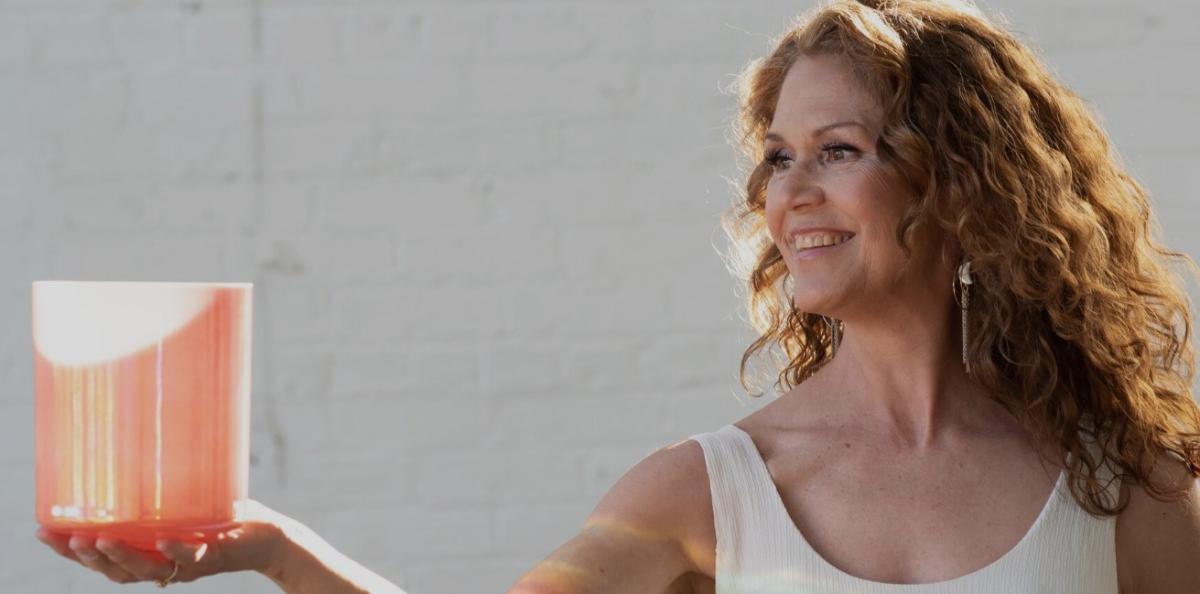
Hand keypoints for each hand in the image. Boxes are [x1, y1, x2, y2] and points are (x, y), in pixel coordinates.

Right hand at [35, 499, 289, 585]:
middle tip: (67, 538)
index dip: (70, 551)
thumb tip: (141, 428)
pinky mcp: (216, 556)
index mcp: (148, 553)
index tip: (43, 532)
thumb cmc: (224, 515)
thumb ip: (164, 477)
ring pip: (146, 570)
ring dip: (122, 557)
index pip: (102, 558)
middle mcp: (163, 564)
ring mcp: (188, 564)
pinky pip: (193, 557)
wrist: (270, 535)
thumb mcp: (188, 496)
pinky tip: (162, 541)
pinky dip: (176, 551)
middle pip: (116, 571)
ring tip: (99, 540)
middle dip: (87, 557)